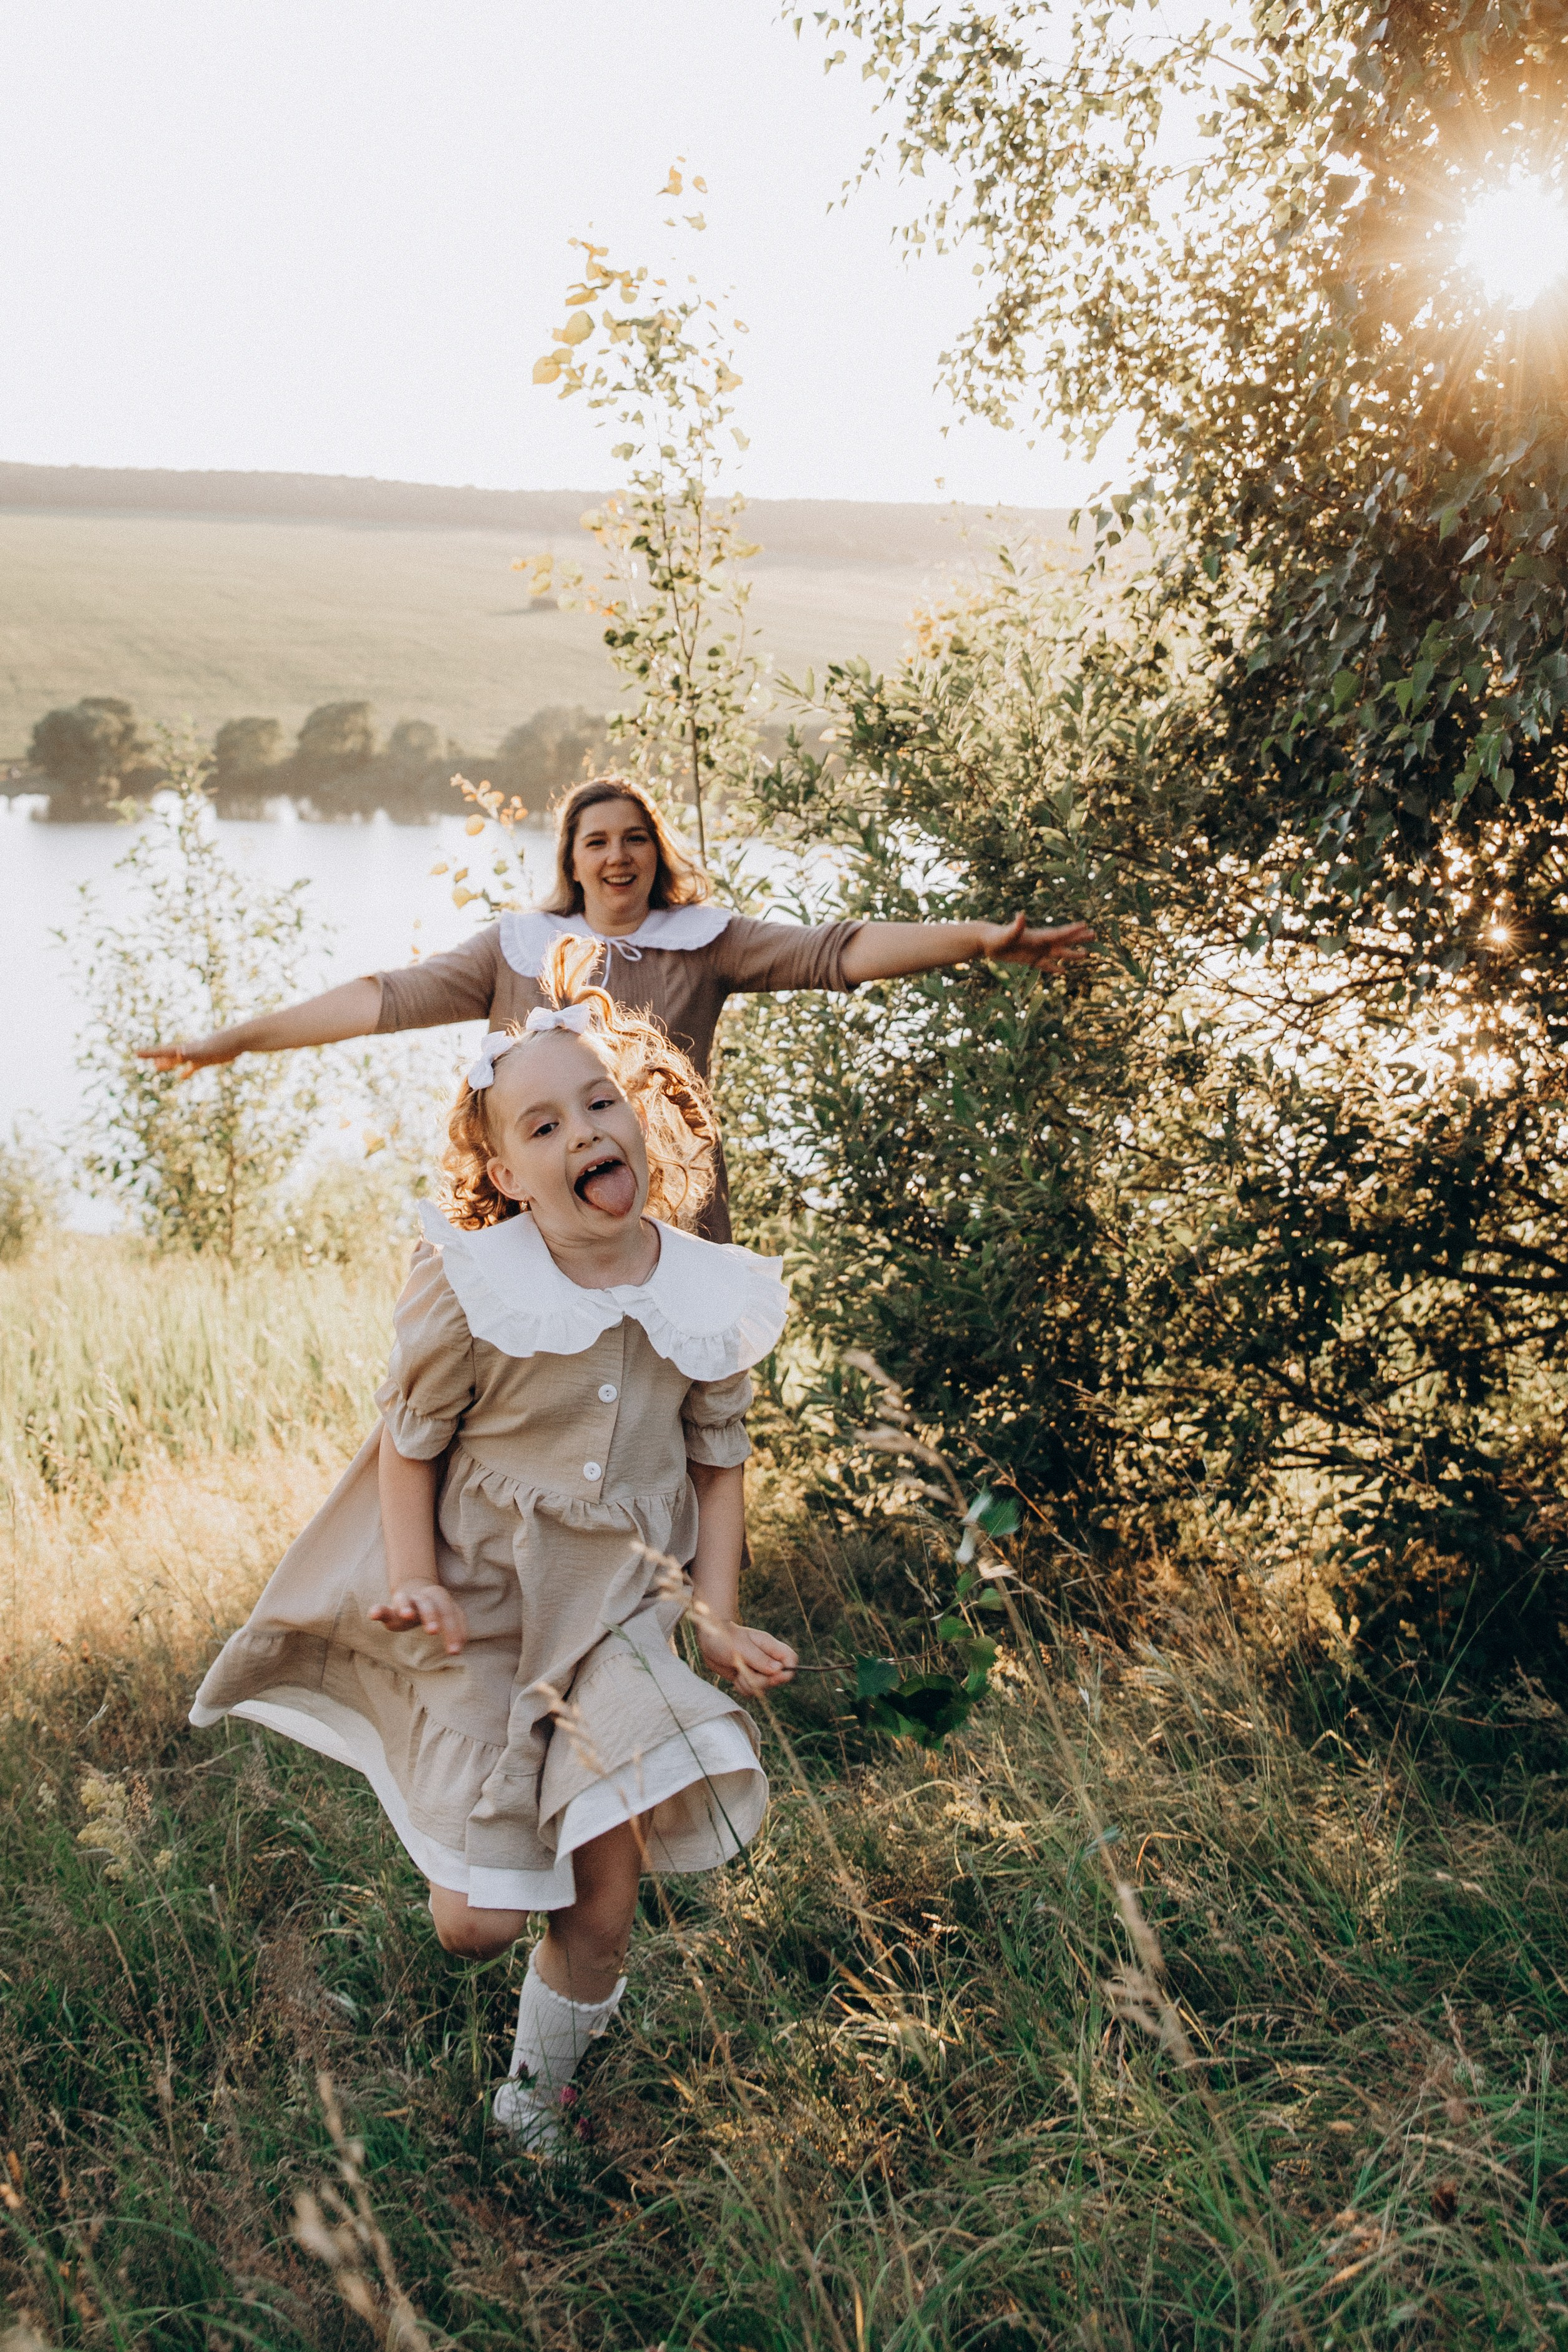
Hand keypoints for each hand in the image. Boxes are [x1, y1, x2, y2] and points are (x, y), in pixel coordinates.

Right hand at [136, 1033, 239, 1077]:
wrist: (240, 1038)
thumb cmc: (223, 1044)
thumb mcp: (205, 1051)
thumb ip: (191, 1053)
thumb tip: (178, 1054)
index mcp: (186, 1049)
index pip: (163, 1051)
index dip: (149, 1053)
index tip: (135, 1053)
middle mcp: (189, 1050)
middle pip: (168, 1055)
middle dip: (154, 1057)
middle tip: (140, 1057)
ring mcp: (198, 1054)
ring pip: (179, 1061)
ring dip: (168, 1064)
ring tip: (157, 1067)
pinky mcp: (207, 1059)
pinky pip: (194, 1067)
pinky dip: (187, 1071)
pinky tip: (183, 1076)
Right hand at [369, 1582, 467, 1654]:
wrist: (413, 1592)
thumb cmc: (434, 1610)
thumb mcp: (447, 1616)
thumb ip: (458, 1628)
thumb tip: (462, 1645)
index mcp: (440, 1599)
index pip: (449, 1613)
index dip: (454, 1631)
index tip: (455, 1651)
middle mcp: (423, 1598)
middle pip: (428, 1605)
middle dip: (431, 1617)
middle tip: (433, 1631)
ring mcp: (406, 1601)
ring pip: (406, 1600)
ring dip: (406, 1607)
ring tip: (406, 1615)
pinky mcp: (390, 1608)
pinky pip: (383, 1608)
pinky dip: (378, 1610)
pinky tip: (373, 1614)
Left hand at [694, 1614, 797, 1695]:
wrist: (709, 1640)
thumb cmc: (725, 1638)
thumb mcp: (741, 1648)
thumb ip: (760, 1659)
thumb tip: (779, 1670)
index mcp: (770, 1646)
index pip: (791, 1660)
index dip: (787, 1671)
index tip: (774, 1676)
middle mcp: (767, 1659)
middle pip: (777, 1679)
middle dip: (761, 1681)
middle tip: (745, 1670)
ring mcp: (758, 1669)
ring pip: (763, 1688)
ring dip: (749, 1684)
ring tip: (738, 1670)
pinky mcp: (748, 1678)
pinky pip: (751, 1692)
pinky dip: (742, 1687)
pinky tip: (735, 1676)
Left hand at [976, 913, 1095, 971]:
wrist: (987, 941)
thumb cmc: (996, 937)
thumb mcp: (1007, 933)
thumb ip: (1016, 926)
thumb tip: (1021, 915)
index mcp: (1038, 936)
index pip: (1059, 933)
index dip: (1072, 930)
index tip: (1086, 926)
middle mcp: (1040, 942)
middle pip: (1064, 941)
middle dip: (1079, 938)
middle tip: (1094, 935)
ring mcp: (1036, 951)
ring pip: (1058, 953)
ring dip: (1072, 954)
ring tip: (1086, 954)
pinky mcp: (1030, 959)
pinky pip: (1045, 965)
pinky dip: (1054, 968)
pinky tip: (1063, 971)